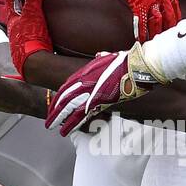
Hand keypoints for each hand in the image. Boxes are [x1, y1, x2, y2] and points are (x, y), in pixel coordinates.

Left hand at [7, 0, 51, 77]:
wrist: (34, 63)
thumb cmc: (31, 36)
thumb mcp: (32, 12)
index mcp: (12, 20)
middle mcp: (14, 31)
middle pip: (17, 13)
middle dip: (24, 4)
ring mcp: (20, 43)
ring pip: (23, 26)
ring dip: (30, 19)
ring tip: (41, 15)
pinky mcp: (29, 52)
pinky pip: (31, 38)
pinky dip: (36, 32)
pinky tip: (45, 34)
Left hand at [45, 45, 161, 135]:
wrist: (137, 66)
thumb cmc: (127, 61)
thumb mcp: (110, 57)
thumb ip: (102, 58)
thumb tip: (99, 56)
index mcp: (86, 72)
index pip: (67, 87)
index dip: (59, 98)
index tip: (55, 106)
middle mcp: (85, 81)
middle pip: (64, 99)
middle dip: (55, 111)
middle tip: (49, 122)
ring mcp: (91, 91)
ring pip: (69, 108)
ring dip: (60, 119)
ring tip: (52, 127)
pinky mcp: (99, 100)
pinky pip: (82, 114)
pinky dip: (73, 122)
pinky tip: (67, 129)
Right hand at [98, 0, 181, 40]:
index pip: (174, 2)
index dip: (175, 13)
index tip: (176, 22)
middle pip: (168, 13)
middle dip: (169, 26)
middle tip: (169, 37)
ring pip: (156, 20)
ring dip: (156, 32)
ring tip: (157, 42)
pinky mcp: (137, 1)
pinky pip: (141, 20)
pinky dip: (141, 31)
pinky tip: (141, 38)